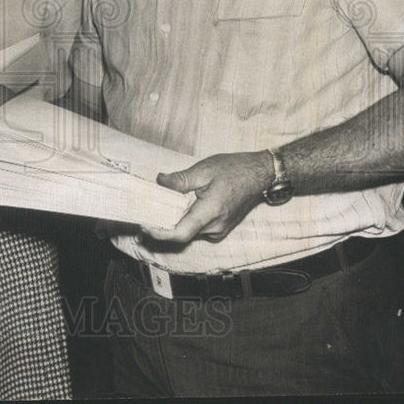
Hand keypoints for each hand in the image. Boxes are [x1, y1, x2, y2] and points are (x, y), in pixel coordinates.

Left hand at [142, 151, 273, 243]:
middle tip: (144, 211)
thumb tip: (159, 182)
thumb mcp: (204, 169)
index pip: (180, 233)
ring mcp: (219, 230)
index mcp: (210, 212)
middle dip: (162, 224)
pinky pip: (197, 228)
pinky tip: (176, 207)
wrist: (259, 174)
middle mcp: (215, 227)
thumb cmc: (234, 169)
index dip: (159, 232)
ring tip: (157, 206)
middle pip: (181, 233)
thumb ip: (180, 180)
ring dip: (173, 221)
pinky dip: (184, 220)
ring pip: (189, 231)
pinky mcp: (220, 228)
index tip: (144, 224)